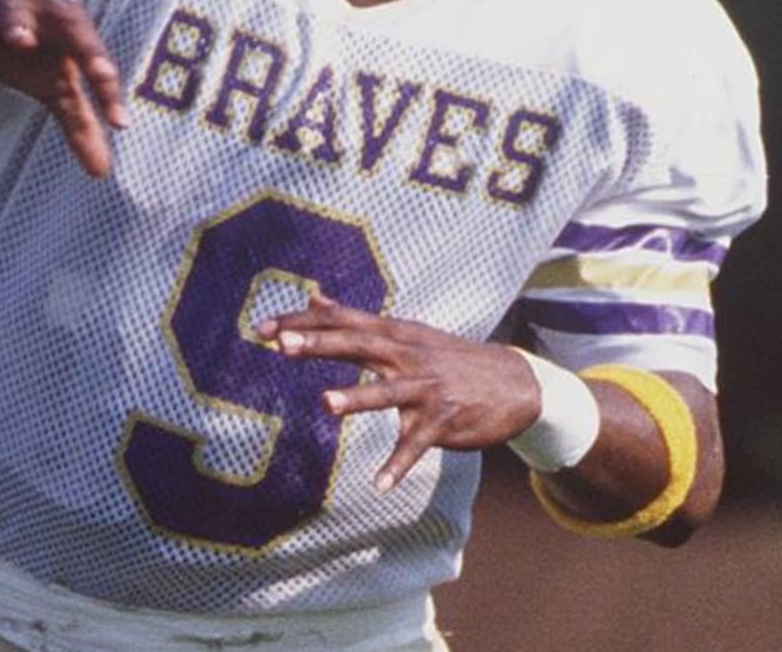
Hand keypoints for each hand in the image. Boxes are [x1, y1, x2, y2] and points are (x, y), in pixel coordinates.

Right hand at [0, 0, 128, 176]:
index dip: (108, 90)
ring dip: (17, 23)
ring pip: (12, 11)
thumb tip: (101, 172)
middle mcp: (44, 10)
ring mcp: (4, 5)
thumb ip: (79, 123)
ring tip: (21, 40)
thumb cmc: (28, 46)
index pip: (95, 59)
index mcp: (71, 28)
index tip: (119, 123)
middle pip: (71, 23)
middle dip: (84, 44)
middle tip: (100, 70)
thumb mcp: (54, 83)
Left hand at [256, 294, 538, 490]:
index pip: (342, 322)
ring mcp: (427, 390)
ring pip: (388, 392)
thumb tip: (314, 297)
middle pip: (360, 345)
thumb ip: (356, 319)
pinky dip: (399, 464)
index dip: (303, 323)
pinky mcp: (443, 422)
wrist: (518, 382)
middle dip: (322, 345)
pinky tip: (379, 484)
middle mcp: (408, 357)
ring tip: (325, 403)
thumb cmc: (449, 357)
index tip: (263, 327)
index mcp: (394, 335)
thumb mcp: (405, 332)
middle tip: (283, 346)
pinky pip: (417, 445)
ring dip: (358, 398)